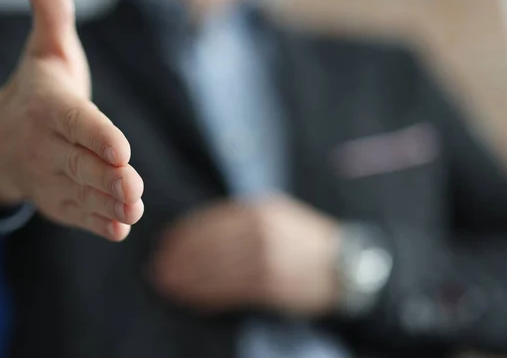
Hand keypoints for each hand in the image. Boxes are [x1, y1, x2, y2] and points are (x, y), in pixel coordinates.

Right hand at [0, 0, 143, 240]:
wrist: (6, 141)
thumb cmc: (40, 93)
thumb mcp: (47, 52)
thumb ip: (52, 18)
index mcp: (49, 108)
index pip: (75, 122)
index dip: (96, 135)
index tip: (121, 148)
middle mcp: (48, 146)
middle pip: (81, 163)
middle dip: (107, 176)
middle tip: (133, 187)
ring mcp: (52, 178)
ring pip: (83, 192)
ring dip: (108, 203)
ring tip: (133, 209)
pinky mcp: (59, 201)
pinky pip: (78, 213)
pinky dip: (97, 222)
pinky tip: (120, 229)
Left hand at [153, 195, 341, 315]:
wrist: (346, 265)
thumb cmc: (304, 239)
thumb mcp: (278, 214)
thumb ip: (242, 218)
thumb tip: (198, 231)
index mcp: (262, 210)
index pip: (213, 220)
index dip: (186, 233)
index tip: (166, 242)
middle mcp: (262, 232)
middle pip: (210, 245)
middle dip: (181, 257)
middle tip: (159, 267)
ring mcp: (268, 259)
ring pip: (216, 269)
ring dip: (188, 278)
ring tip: (167, 283)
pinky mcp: (271, 285)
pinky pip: (230, 291)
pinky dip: (207, 295)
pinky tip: (192, 297)